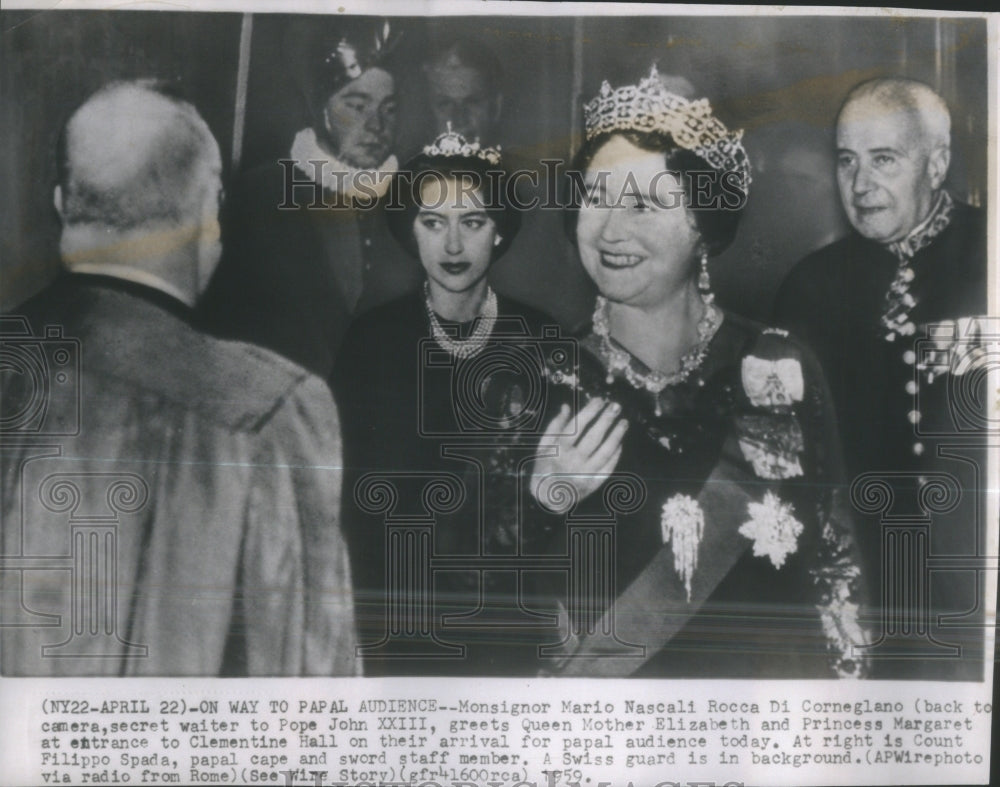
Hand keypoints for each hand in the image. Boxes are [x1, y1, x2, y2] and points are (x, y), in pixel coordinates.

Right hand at [530, 397, 628, 512]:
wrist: (548, 497)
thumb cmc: (545, 466)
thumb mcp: (544, 445)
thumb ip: (555, 426)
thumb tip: (566, 406)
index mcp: (558, 450)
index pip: (576, 426)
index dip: (589, 411)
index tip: (600, 400)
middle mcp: (572, 461)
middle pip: (593, 437)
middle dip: (606, 420)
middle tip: (616, 406)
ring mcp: (584, 473)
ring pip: (605, 451)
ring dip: (616, 435)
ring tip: (624, 422)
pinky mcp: (593, 483)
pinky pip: (608, 467)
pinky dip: (615, 454)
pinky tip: (619, 443)